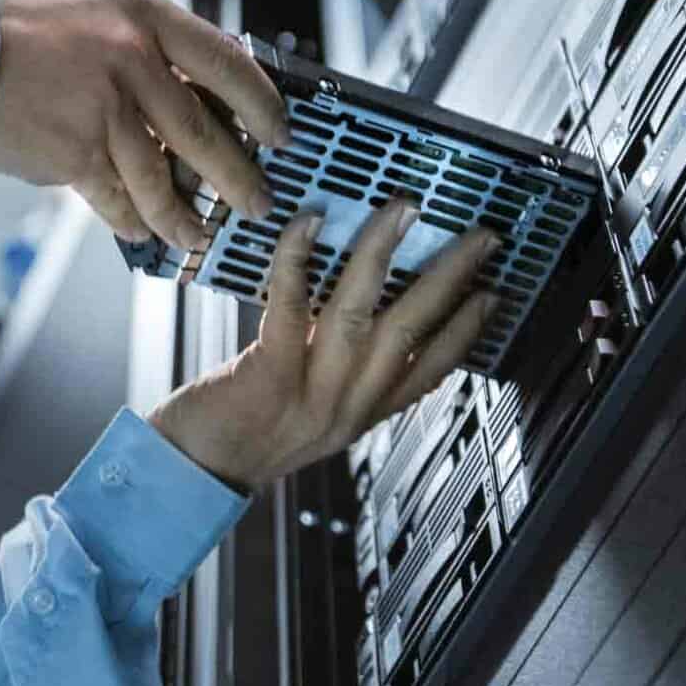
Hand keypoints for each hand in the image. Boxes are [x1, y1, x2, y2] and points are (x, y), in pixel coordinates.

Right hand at [0, 0, 290, 248]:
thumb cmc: (18, 29)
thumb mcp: (98, 11)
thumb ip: (149, 46)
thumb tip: (199, 95)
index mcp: (145, 17)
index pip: (227, 62)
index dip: (262, 104)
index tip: (281, 134)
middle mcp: (133, 59)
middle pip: (205, 132)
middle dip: (239, 178)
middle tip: (257, 203)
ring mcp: (105, 108)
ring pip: (162, 178)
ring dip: (183, 215)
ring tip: (197, 234)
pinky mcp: (74, 152)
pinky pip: (116, 198)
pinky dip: (132, 219)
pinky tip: (142, 231)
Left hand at [148, 202, 498, 488]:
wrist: (191, 474)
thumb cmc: (245, 434)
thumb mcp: (314, 417)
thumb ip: (346, 378)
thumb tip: (369, 318)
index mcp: (362, 413)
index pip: (430, 371)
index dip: (466, 331)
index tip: (494, 294)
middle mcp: (346, 405)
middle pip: (411, 332)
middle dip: (450, 278)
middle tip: (480, 238)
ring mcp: (311, 392)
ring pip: (360, 313)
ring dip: (383, 255)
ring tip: (405, 212)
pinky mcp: (268, 376)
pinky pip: (291, 307)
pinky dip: (300, 260)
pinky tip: (310, 223)